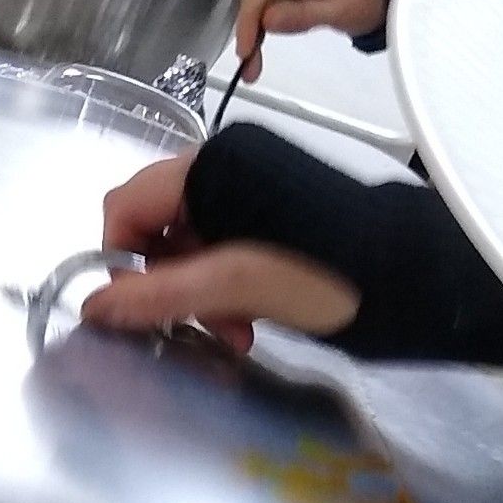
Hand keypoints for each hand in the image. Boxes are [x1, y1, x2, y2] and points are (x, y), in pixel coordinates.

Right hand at [89, 155, 357, 352]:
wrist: (410, 274)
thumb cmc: (326, 273)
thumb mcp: (236, 286)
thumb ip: (160, 295)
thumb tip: (93, 308)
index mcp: (208, 168)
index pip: (125, 206)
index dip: (120, 261)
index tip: (139, 310)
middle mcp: (224, 169)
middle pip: (157, 229)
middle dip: (169, 287)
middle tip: (200, 329)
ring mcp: (250, 190)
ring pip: (192, 247)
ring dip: (200, 298)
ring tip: (236, 333)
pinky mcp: (273, 213)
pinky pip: (225, 250)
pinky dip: (227, 289)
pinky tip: (251, 320)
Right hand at [235, 0, 387, 78]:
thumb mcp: (342, 9)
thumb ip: (306, 15)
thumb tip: (270, 21)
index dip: (253, 10)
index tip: (248, 43)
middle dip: (249, 26)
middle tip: (247, 61)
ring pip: (258, 0)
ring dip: (251, 32)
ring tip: (251, 65)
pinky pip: (264, 7)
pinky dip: (258, 31)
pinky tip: (255, 52)